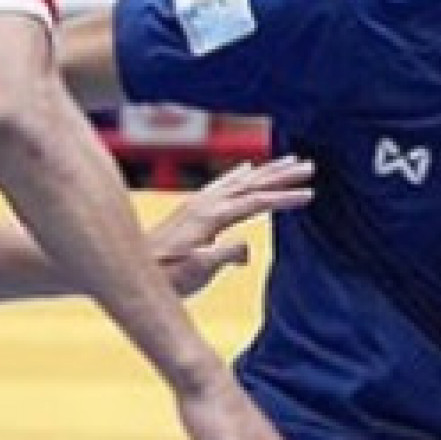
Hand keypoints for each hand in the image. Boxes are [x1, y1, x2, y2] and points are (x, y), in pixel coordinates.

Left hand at [148, 156, 312, 297]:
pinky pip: (224, 183)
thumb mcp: (195, 273)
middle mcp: (205, 204)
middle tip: (310, 166)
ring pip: (239, 180)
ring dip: (266, 170)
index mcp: (210, 217)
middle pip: (251, 183)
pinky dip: (240, 174)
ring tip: (290, 160)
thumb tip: (247, 249)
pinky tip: (247, 168)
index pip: (255, 201)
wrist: (130, 273)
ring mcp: (197, 203)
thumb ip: (223, 257)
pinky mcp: (191, 208)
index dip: (283, 198)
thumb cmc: (164, 279)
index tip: (310, 195)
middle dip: (282, 174)